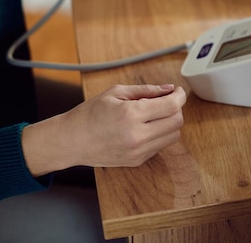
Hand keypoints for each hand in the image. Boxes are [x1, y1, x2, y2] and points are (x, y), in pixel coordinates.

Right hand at [22, 84, 186, 175]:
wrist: (70, 141)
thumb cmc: (90, 114)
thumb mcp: (116, 93)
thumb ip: (146, 90)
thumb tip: (169, 89)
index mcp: (131, 114)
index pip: (171, 106)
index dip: (180, 96)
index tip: (178, 91)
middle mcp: (137, 135)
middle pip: (177, 121)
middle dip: (176, 109)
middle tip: (167, 102)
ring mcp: (138, 151)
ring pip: (173, 136)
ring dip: (170, 123)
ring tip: (156, 115)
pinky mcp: (137, 161)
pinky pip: (161, 146)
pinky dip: (160, 135)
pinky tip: (146, 127)